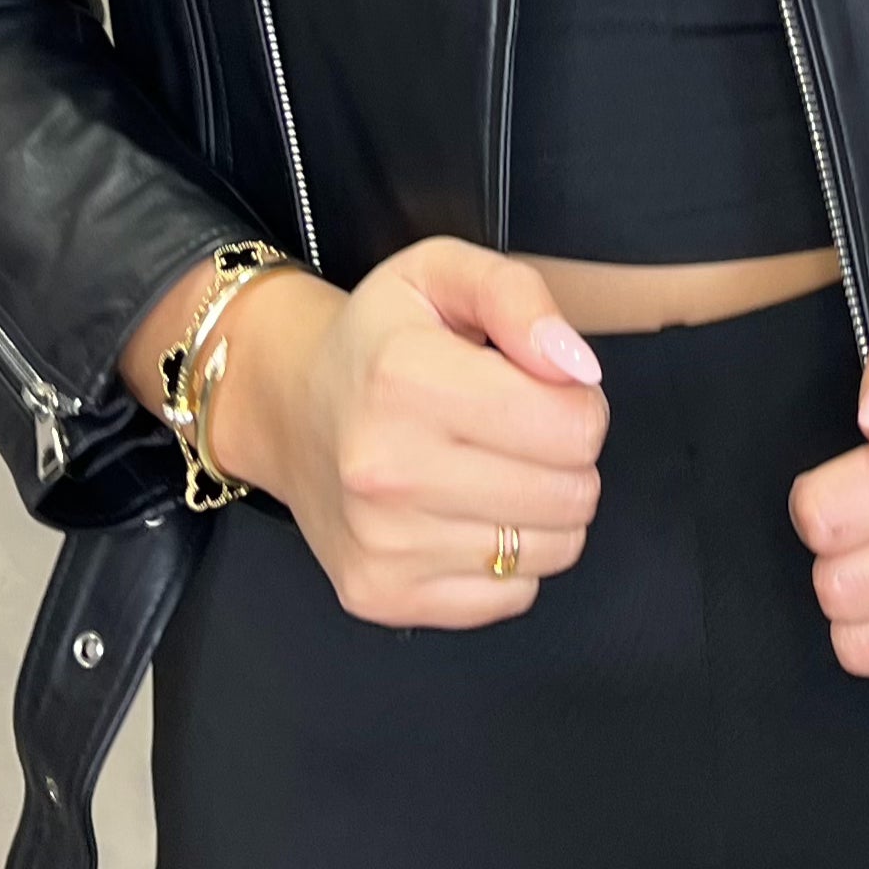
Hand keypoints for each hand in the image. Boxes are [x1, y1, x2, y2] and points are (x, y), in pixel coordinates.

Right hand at [140, 236, 609, 628]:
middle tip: (517, 430)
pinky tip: (465, 513)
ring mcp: (380, 543)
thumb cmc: (379, 339)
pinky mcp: (381, 594)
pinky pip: (511, 596)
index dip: (578, 402)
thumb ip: (519, 297)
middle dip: (566, 458)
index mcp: (406, 377)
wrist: (290, 407)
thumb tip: (577, 369)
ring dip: (541, 510)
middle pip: (572, 495)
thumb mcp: (442, 273)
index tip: (540, 388)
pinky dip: (506, 559)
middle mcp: (386, 469)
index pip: (575, 427)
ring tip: (491, 468)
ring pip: (553, 551)